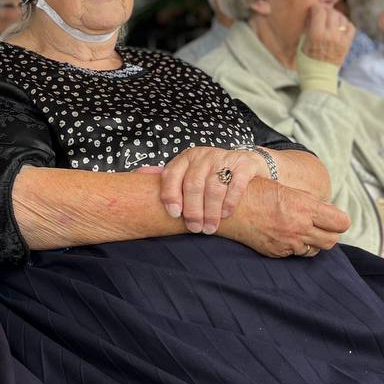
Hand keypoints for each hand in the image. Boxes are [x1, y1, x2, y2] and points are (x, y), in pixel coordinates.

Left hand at [156, 146, 275, 234]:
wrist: (247, 164)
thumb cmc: (212, 173)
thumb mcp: (189, 172)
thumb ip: (168, 176)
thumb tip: (136, 174)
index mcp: (186, 158)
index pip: (172, 174)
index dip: (170, 195)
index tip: (173, 214)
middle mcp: (203, 156)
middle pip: (193, 184)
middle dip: (193, 210)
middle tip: (195, 228)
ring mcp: (224, 158)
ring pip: (214, 186)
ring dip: (211, 211)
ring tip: (209, 227)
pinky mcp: (245, 164)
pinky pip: (235, 185)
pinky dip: (229, 202)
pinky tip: (225, 214)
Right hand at [215, 178, 350, 257]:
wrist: (225, 206)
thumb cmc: (254, 191)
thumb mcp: (285, 189)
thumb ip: (307, 201)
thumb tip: (326, 209)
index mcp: (303, 206)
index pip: (340, 222)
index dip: (340, 220)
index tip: (333, 217)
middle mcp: (298, 226)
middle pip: (332, 240)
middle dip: (330, 233)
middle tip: (322, 226)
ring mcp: (287, 242)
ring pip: (315, 250)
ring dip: (313, 242)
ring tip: (302, 230)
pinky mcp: (276, 252)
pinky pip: (296, 254)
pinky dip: (296, 246)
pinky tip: (286, 235)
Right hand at [300, 4, 355, 67]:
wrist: (319, 76)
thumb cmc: (307, 61)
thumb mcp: (302, 43)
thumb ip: (307, 28)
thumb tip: (311, 15)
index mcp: (316, 34)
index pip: (319, 11)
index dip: (315, 8)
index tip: (313, 10)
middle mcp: (330, 34)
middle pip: (331, 12)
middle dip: (325, 10)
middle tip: (321, 13)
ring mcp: (341, 39)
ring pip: (341, 17)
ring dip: (335, 16)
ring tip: (330, 19)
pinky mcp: (347, 43)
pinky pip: (350, 26)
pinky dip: (345, 23)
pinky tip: (339, 26)